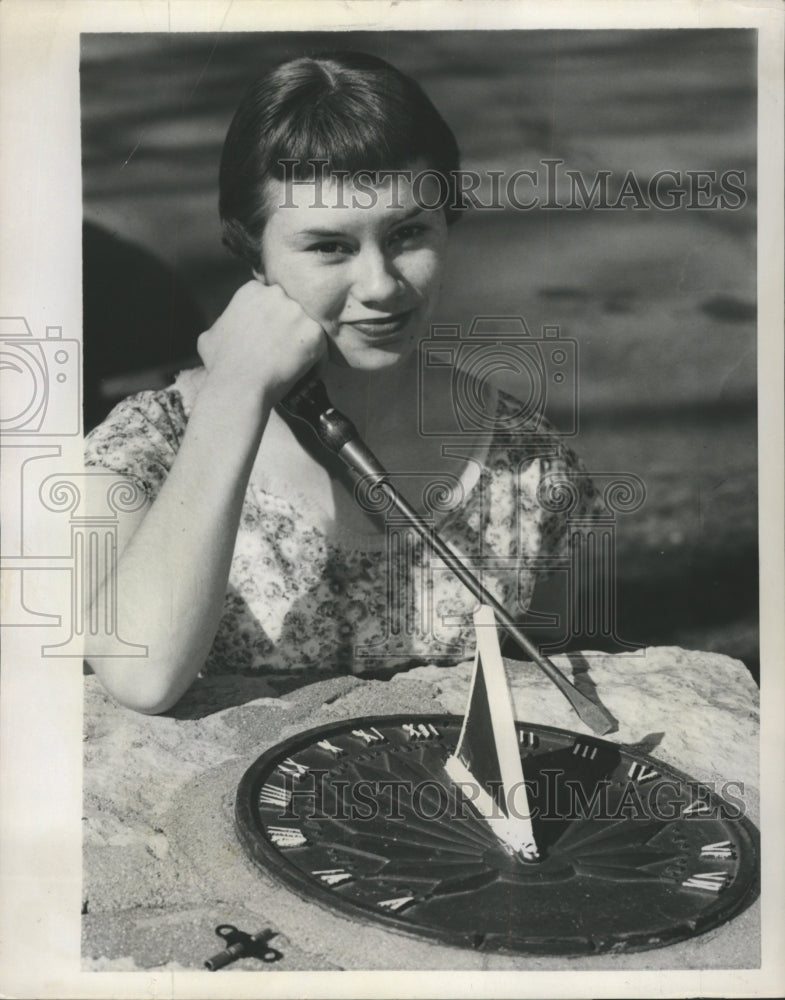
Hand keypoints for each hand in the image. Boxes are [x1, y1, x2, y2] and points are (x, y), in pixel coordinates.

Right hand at [197, 280, 326, 405]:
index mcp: (253, 290)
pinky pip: (322, 347)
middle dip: (289, 327)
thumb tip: (226, 324)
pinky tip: (305, 374)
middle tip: (283, 351)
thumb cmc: (222, 365)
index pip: (271, 300)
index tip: (270, 337)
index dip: (271, 320)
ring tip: (293, 365)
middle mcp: (277, 295)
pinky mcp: (315, 333)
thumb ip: (225, 322)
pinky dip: (317, 362)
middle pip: (291, 309)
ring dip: (304, 343)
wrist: (239, 386)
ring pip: (307, 327)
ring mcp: (298, 313)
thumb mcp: (211, 334)